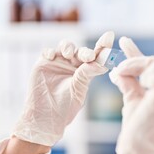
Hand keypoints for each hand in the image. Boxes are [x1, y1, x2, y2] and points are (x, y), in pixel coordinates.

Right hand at [13, 31, 114, 145]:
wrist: (46, 117)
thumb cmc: (65, 108)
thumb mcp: (79, 90)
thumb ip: (87, 75)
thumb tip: (101, 63)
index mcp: (86, 71)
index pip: (96, 55)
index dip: (102, 45)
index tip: (110, 36)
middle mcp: (73, 64)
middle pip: (81, 50)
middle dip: (85, 51)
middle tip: (88, 56)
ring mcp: (58, 62)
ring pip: (65, 46)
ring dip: (68, 47)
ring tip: (68, 54)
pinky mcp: (43, 63)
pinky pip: (47, 52)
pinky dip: (50, 51)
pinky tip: (51, 56)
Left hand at [109, 37, 153, 153]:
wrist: (136, 150)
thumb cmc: (137, 127)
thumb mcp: (132, 98)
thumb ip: (129, 81)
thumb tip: (118, 67)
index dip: (139, 54)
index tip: (123, 41)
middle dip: (146, 61)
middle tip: (125, 69)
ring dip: (150, 68)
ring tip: (135, 78)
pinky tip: (144, 85)